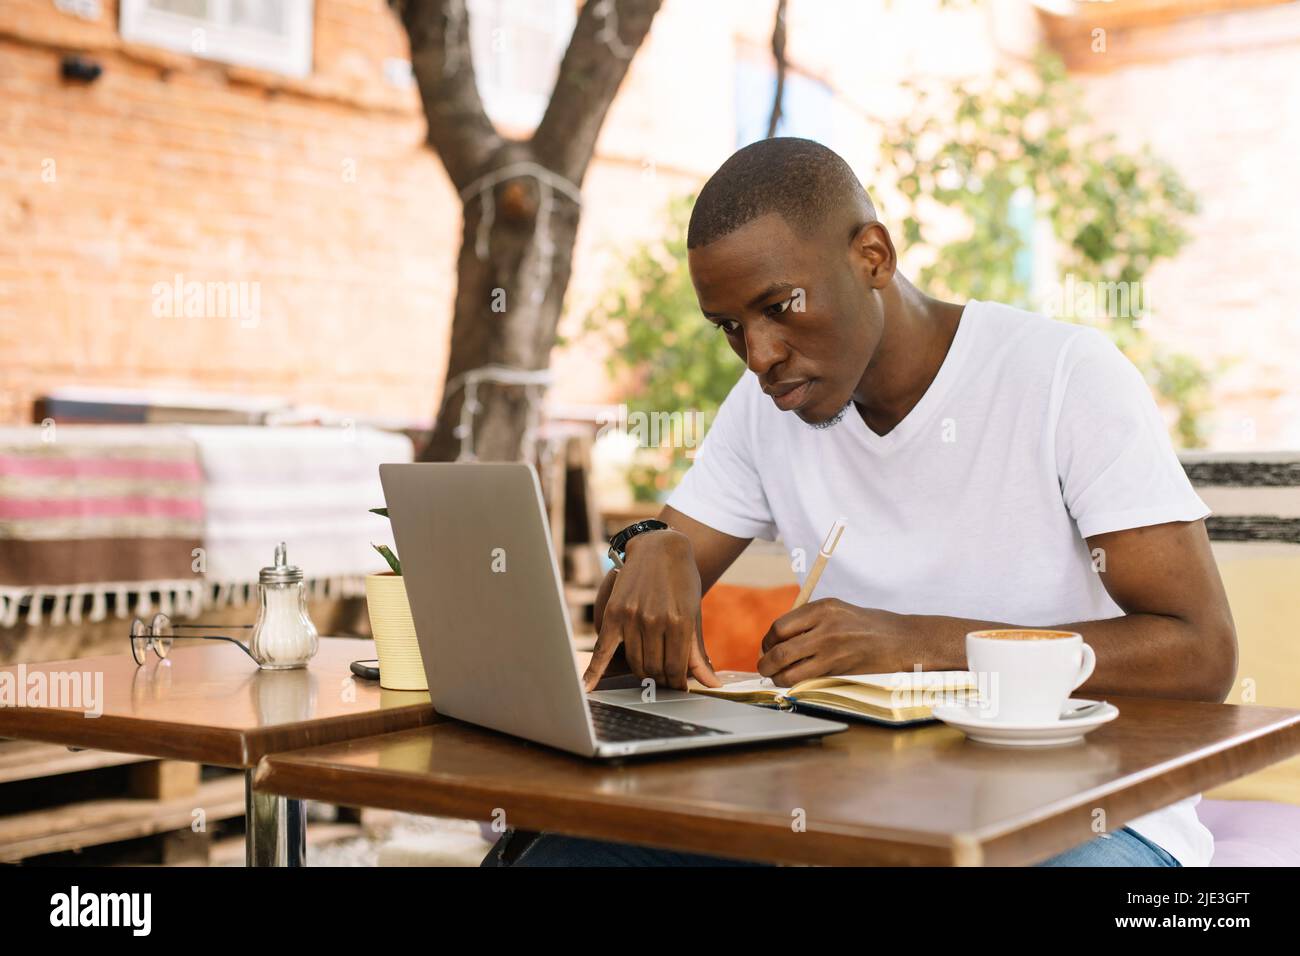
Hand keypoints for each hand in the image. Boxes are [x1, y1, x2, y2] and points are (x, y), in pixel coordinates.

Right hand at [583, 529, 720, 691]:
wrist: (660, 548)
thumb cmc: (681, 581)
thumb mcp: (694, 614)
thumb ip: (698, 653)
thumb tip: (712, 684)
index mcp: (679, 622)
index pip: (675, 669)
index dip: (677, 683)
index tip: (677, 687)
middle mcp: (654, 620)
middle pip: (654, 669)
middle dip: (660, 679)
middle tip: (664, 680)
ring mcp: (631, 617)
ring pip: (634, 662)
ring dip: (642, 673)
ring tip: (649, 673)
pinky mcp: (613, 613)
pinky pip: (602, 648)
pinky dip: (594, 670)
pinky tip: (587, 687)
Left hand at [758, 599, 907, 685]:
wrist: (902, 640)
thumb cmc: (867, 626)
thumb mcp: (837, 611)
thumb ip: (809, 620)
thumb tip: (778, 639)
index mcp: (822, 608)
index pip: (780, 627)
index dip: (768, 641)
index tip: (767, 648)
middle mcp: (826, 628)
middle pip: (780, 649)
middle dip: (766, 662)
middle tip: (764, 667)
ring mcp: (833, 650)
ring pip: (790, 669)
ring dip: (776, 677)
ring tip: (775, 677)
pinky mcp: (840, 669)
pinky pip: (807, 679)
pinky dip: (794, 683)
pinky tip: (793, 682)